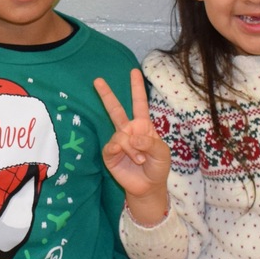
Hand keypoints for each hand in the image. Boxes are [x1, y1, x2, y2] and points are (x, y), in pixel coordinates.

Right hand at [94, 70, 171, 221]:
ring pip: (120, 135)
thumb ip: (150, 142)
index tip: (133, 71)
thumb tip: (132, 135)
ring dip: (132, 148)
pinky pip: (112, 146)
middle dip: (106, 94)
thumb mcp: (162, 153)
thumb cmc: (157, 167)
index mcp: (143, 126)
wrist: (148, 186)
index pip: (139, 103)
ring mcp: (117, 141)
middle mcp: (128, 130)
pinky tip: (129, 158)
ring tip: (140, 159)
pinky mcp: (109, 154)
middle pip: (115, 109)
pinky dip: (123, 151)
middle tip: (97, 80)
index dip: (137, 88)